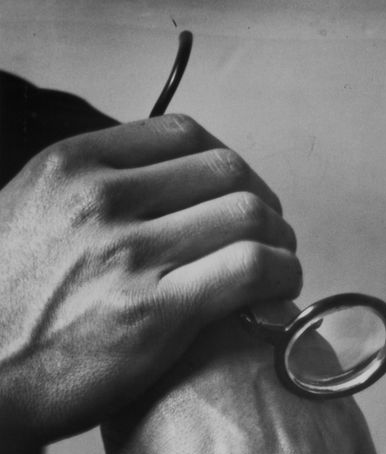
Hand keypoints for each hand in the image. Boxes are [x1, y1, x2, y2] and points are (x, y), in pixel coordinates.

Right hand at [0, 115, 300, 453]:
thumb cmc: (10, 309)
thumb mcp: (29, 217)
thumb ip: (86, 192)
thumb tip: (153, 188)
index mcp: (72, 167)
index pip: (183, 135)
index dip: (228, 165)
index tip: (238, 194)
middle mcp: (102, 199)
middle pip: (226, 171)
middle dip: (263, 201)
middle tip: (270, 233)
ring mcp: (131, 254)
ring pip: (248, 215)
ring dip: (280, 239)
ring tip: (282, 263)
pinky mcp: (159, 312)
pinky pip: (251, 269)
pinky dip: (282, 273)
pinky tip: (283, 288)